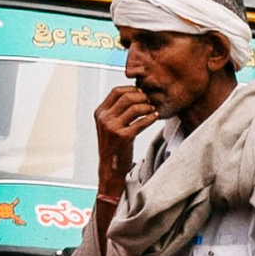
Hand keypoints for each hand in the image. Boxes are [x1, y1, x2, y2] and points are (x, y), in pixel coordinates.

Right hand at [93, 78, 159, 200]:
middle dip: (141, 96)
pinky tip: (155, 116)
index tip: (141, 92)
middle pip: (126, 97)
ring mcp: (112, 128)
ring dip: (147, 107)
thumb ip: (116, 110)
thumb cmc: (114, 144)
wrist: (110, 167)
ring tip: (152, 109)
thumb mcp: (109, 124)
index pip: (116, 91)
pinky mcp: (123, 137)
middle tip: (149, 101)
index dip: (131, 89)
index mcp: (99, 112)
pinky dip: (151, 118)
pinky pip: (141, 122)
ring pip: (135, 108)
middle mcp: (104, 118)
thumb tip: (134, 92)